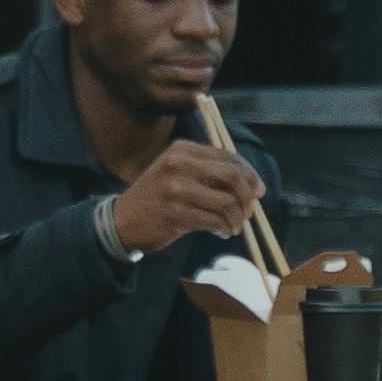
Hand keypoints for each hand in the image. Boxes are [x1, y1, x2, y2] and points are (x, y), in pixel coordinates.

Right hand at [105, 139, 268, 259]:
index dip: (249, 174)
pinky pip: (214, 222)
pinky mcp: (174, 214)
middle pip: (231, 176)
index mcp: (182, 149)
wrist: (123, 220)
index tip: (258, 190)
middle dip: (247, 196)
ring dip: (236, 219)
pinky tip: (221, 232)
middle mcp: (178, 164)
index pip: (228, 157)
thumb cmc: (157, 197)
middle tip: (249, 210)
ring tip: (232, 226)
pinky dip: (224, 229)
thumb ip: (208, 171)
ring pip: (226, 203)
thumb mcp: (177, 172)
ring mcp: (175, 189)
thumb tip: (251, 185)